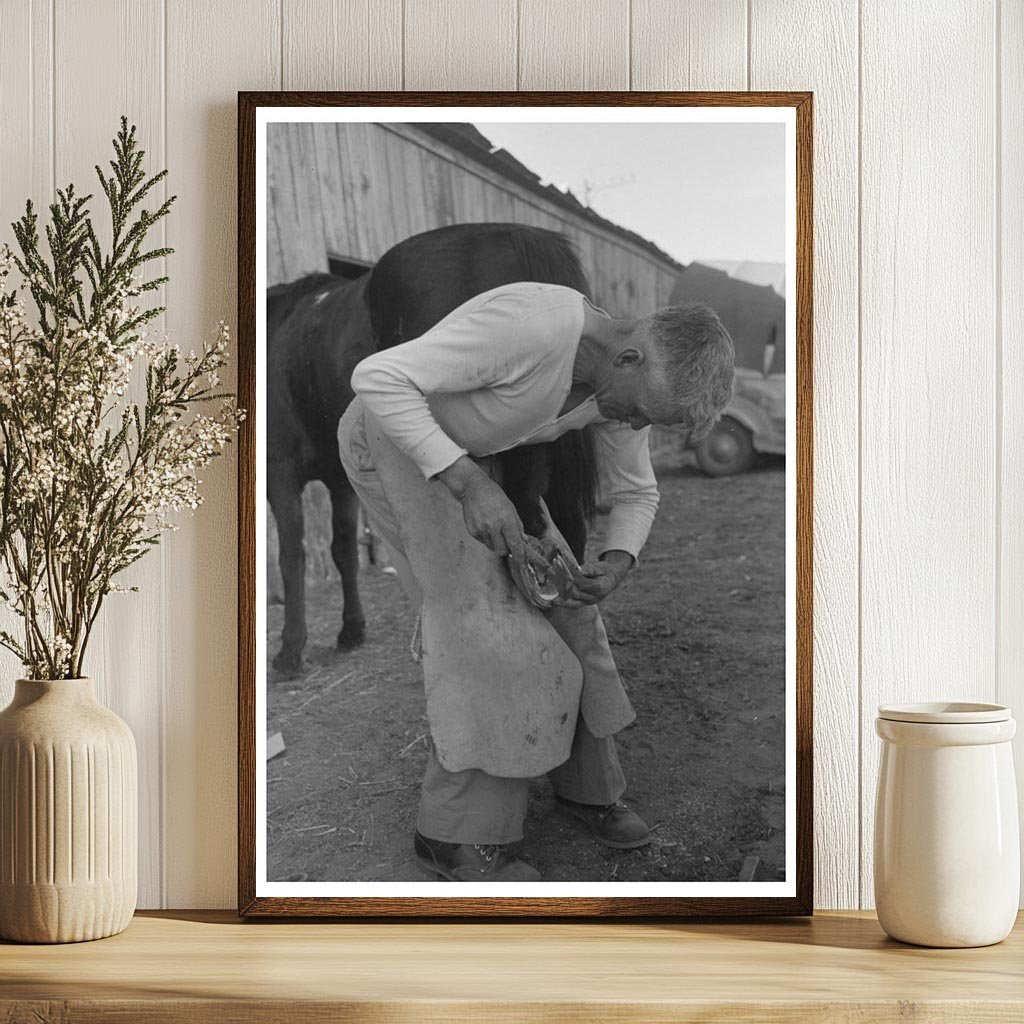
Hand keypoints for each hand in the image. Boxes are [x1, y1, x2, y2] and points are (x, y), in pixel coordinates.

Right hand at [436, 456, 540, 573]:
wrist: (473, 488)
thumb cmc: (494, 496)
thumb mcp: (511, 508)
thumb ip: (517, 526)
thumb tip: (523, 541)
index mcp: (506, 520)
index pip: (515, 544)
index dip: (521, 557)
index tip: (523, 564)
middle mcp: (493, 526)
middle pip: (503, 551)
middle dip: (507, 549)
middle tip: (507, 539)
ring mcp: (481, 530)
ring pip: (493, 548)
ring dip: (496, 543)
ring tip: (494, 527)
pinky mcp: (473, 531)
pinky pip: (483, 542)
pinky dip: (487, 538)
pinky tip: (486, 525)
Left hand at [556, 552, 631, 607]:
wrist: (611, 579)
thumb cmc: (604, 571)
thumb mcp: (599, 567)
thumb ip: (589, 569)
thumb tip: (579, 569)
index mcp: (601, 588)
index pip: (583, 584)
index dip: (572, 579)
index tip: (561, 573)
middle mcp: (595, 598)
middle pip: (576, 593)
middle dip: (563, 585)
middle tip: (551, 577)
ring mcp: (589, 602)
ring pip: (572, 600)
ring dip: (560, 594)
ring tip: (549, 588)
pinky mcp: (584, 604)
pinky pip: (572, 605)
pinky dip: (563, 603)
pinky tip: (553, 601)